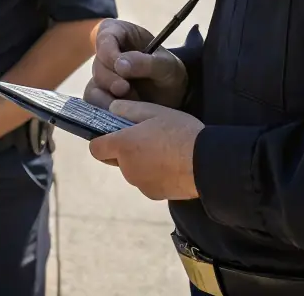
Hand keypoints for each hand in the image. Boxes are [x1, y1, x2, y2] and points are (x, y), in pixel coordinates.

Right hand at [84, 19, 187, 109]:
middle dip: (111, 79)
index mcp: (119, 33)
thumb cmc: (169, 71)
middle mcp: (106, 53)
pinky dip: (107, 109)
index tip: (121, 68)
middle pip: (98, 65)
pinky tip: (123, 112)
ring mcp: (102, 75)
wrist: (173, 95)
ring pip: (94, 86)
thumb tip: (120, 65)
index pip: (105, 37)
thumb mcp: (166, 65)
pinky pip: (95, 103)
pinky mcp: (101, 95)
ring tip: (132, 101)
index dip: (109, 53)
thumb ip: (146, 62)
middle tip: (125, 89)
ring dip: (110, 97)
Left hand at [87, 100, 203, 200]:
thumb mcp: (155, 111)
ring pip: (133, 171)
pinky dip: (154, 174)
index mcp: (123, 146)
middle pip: (115, 160)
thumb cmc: (180, 132)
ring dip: (141, 162)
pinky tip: (172, 164)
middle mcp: (127, 169)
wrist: (207, 163)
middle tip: (145, 138)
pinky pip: (147, 182)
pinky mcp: (155, 195)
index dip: (101, 141)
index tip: (114, 134)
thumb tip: (112, 109)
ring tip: (163, 150)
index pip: (96, 149)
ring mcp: (140, 184)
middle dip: (124, 151)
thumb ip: (128, 109)